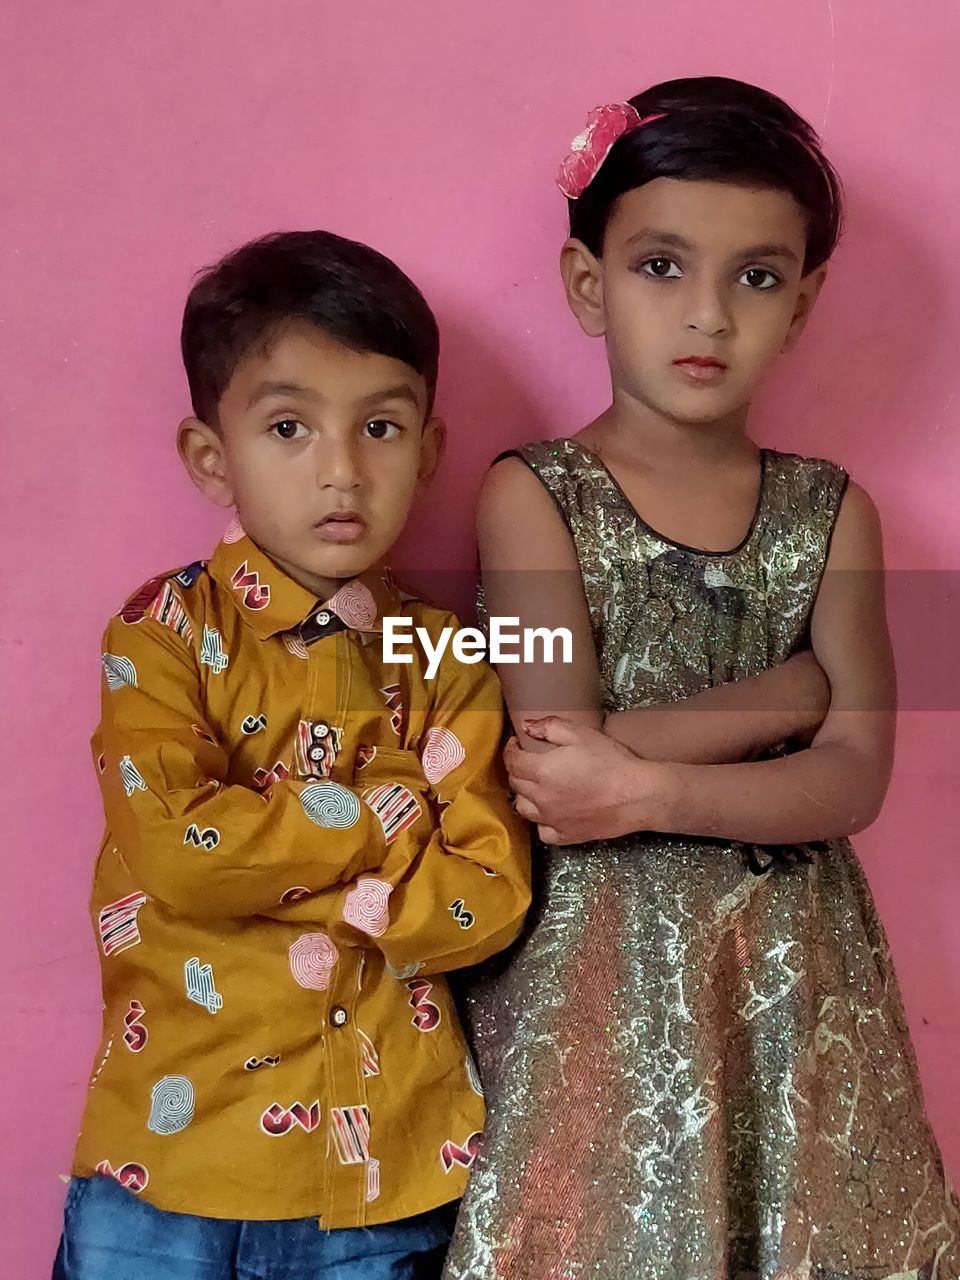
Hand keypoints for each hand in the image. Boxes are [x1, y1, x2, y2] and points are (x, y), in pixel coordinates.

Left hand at [506, 716, 672, 843]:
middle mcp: (540, 798)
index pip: (512, 761)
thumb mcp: (581, 733)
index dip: (511, 750)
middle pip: (515, 784)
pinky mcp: (566, 836)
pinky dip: (541, 821)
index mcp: (541, 771)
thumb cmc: (611, 762)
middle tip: (528, 760)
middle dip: (517, 769)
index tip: (517, 744)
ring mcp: (551, 820)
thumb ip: (550, 727)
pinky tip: (550, 812)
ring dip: (525, 795)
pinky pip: (542, 831)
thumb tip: (526, 726)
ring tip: (536, 786)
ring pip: (523, 808)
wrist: (637, 795)